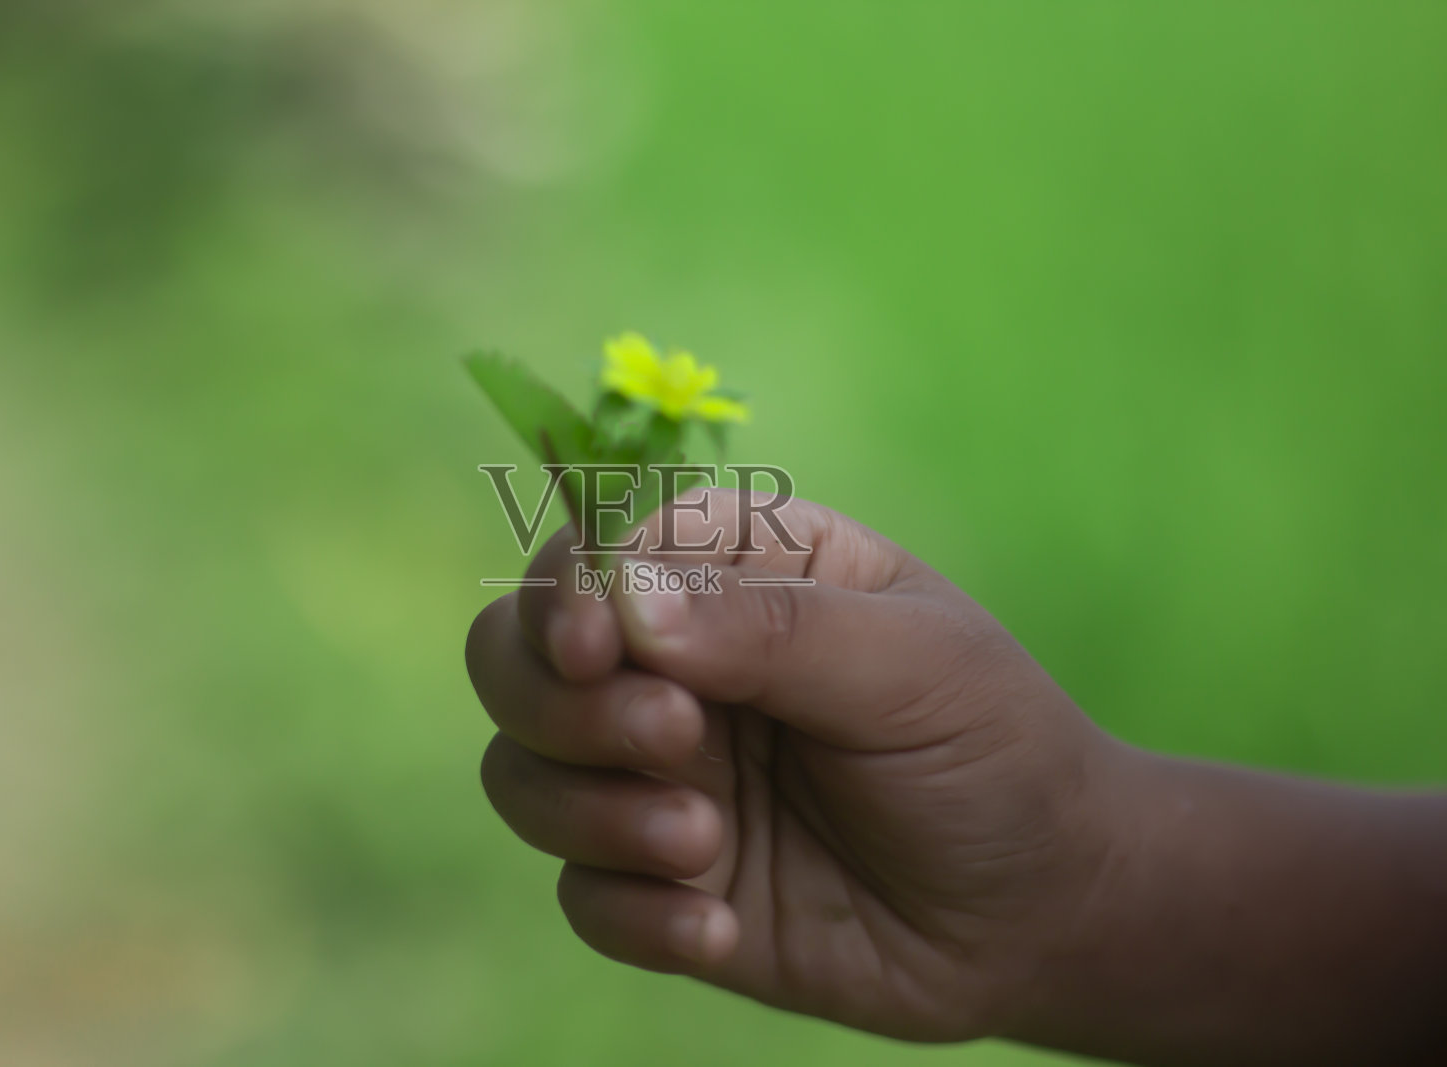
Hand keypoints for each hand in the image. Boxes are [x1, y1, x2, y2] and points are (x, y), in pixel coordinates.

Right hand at [466, 489, 1119, 1041]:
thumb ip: (773, 627)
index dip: (565, 591)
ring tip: (706, 845)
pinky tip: (719, 931)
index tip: (594, 648)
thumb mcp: (911, 665)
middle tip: (674, 740)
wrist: (1041, 914)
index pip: (596, 550)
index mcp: (736, 576)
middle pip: (512, 655)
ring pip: (521, 775)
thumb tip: (624, 603)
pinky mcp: (663, 884)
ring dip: (590, 812)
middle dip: (562, 705)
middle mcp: (675, 668)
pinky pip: (580, 895)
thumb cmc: (992, 752)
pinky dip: (631, 914)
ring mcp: (660, 777)